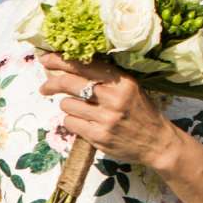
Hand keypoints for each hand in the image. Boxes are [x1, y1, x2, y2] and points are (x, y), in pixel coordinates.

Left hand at [39, 55, 177, 171]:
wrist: (157, 143)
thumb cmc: (140, 112)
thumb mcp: (130, 88)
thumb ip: (105, 78)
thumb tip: (70, 68)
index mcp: (121, 81)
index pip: (84, 65)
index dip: (61, 60)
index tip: (46, 59)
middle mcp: (113, 97)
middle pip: (69, 83)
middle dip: (52, 84)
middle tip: (44, 88)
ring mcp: (105, 118)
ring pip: (66, 105)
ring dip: (68, 107)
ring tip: (81, 111)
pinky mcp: (98, 137)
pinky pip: (70, 123)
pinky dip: (72, 122)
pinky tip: (85, 124)